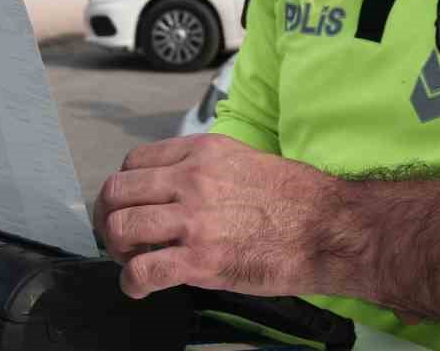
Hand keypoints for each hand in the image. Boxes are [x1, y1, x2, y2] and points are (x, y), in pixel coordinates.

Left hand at [95, 134, 343, 299]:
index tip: (131, 205)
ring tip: (132, 261)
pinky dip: (132, 283)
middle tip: (120, 237)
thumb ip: (206, 170)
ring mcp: (194, 220)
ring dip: (118, 250)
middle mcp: (192, 180)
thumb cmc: (298, 200)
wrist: (329, 228)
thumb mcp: (246, 161)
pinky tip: (142, 287)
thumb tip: (177, 190)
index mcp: (202, 153)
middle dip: (110, 218)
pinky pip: (141, 271)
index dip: (125, 188)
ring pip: (121, 229)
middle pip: (117, 192)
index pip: (134, 162)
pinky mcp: (200, 260)